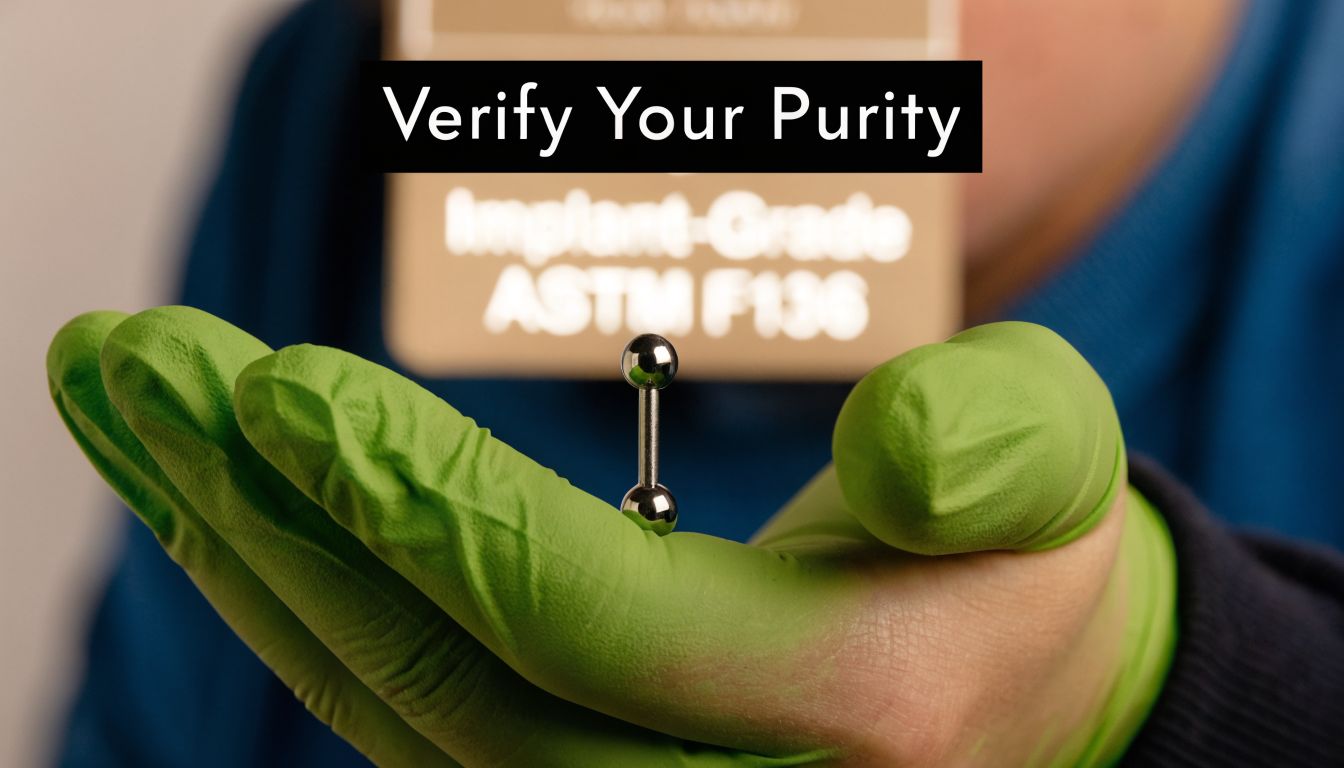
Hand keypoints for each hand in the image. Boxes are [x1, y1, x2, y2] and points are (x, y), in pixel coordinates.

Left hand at [47, 307, 1174, 765]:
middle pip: (444, 682)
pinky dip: (308, 610)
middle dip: (277, 518)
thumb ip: (993, 452)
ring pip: (399, 712)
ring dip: (254, 557)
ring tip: (148, 420)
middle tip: (141, 368)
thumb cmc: (1013, 562)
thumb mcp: (1049, 466)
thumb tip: (897, 450)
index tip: (277, 384)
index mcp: (847, 717)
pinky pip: (412, 719)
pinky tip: (241, 512)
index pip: (578, 617)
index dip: (420, 502)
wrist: (1010, 691)